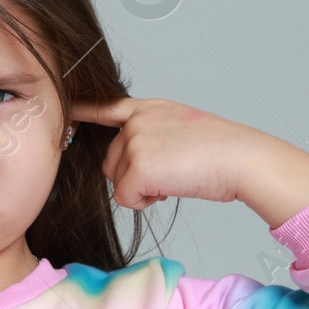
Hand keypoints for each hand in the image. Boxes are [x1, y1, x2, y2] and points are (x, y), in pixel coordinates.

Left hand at [71, 97, 264, 208]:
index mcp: (150, 108)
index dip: (84, 111)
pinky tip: (170, 188)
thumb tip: (136, 160)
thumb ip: (153, 134)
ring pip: (116, 181)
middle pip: (111, 160)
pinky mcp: (138, 165)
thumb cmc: (222, 151)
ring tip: (175, 177)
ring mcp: (135, 140)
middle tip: (171, 173)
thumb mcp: (182, 128)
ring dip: (142, 189)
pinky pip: (125, 198)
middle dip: (135, 176)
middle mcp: (137, 120)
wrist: (241, 159)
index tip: (66, 109)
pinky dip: (145, 202)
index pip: (108, 107)